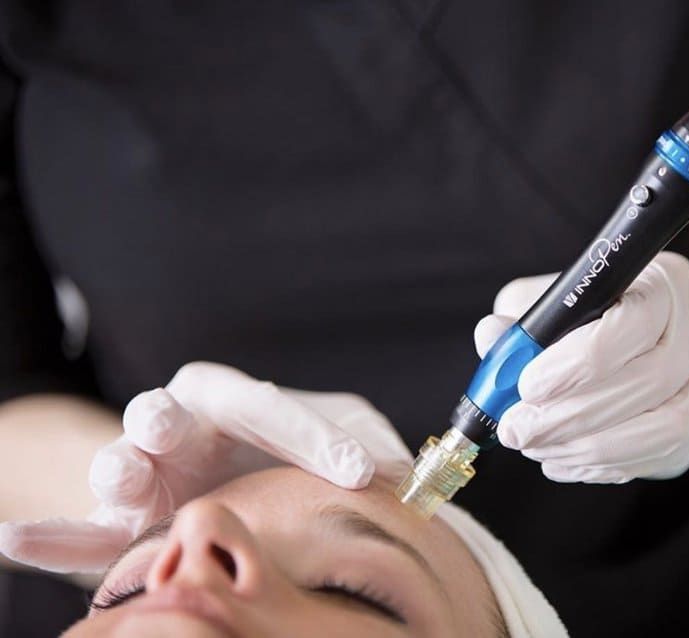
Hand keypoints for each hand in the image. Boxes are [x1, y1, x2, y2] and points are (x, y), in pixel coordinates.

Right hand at [0, 362, 410, 572]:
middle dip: (159, 416)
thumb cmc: (283, 448)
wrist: (234, 479)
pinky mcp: (122, 521)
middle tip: (166, 424)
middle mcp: (178, 426)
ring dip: (117, 469)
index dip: (314, 436)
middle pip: (159, 413)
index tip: (361, 472)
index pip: (267, 405)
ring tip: (125, 478)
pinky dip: (48, 537)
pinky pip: (81, 530)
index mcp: (232, 398)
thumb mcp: (331, 436)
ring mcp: (143, 473)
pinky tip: (14, 539)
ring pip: (117, 465)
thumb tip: (403, 470)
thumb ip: (362, 440)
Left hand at [475, 252, 688, 483]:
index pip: (636, 323)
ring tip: (535, 447)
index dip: (579, 361)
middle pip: (651, 380)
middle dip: (572, 413)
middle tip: (518, 428)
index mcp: (665, 285)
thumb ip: (525, 317)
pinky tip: (559, 458)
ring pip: (662, 429)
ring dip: (587, 446)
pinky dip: (599, 464)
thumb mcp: (560, 299)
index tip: (528, 385)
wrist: (670, 343)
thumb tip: (491, 335)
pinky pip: (655, 457)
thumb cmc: (602, 315)